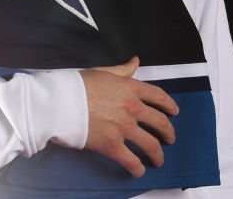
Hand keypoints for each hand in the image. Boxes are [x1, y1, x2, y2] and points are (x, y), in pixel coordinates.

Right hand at [78, 55, 178, 176]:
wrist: (59, 102)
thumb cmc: (76, 85)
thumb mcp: (102, 72)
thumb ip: (122, 70)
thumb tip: (136, 62)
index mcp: (131, 88)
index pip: (159, 97)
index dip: (170, 106)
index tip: (174, 112)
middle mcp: (132, 108)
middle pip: (160, 122)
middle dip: (168, 132)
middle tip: (170, 138)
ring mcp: (124, 128)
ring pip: (151, 144)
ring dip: (158, 154)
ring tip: (158, 160)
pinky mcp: (112, 145)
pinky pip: (131, 161)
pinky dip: (137, 168)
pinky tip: (139, 171)